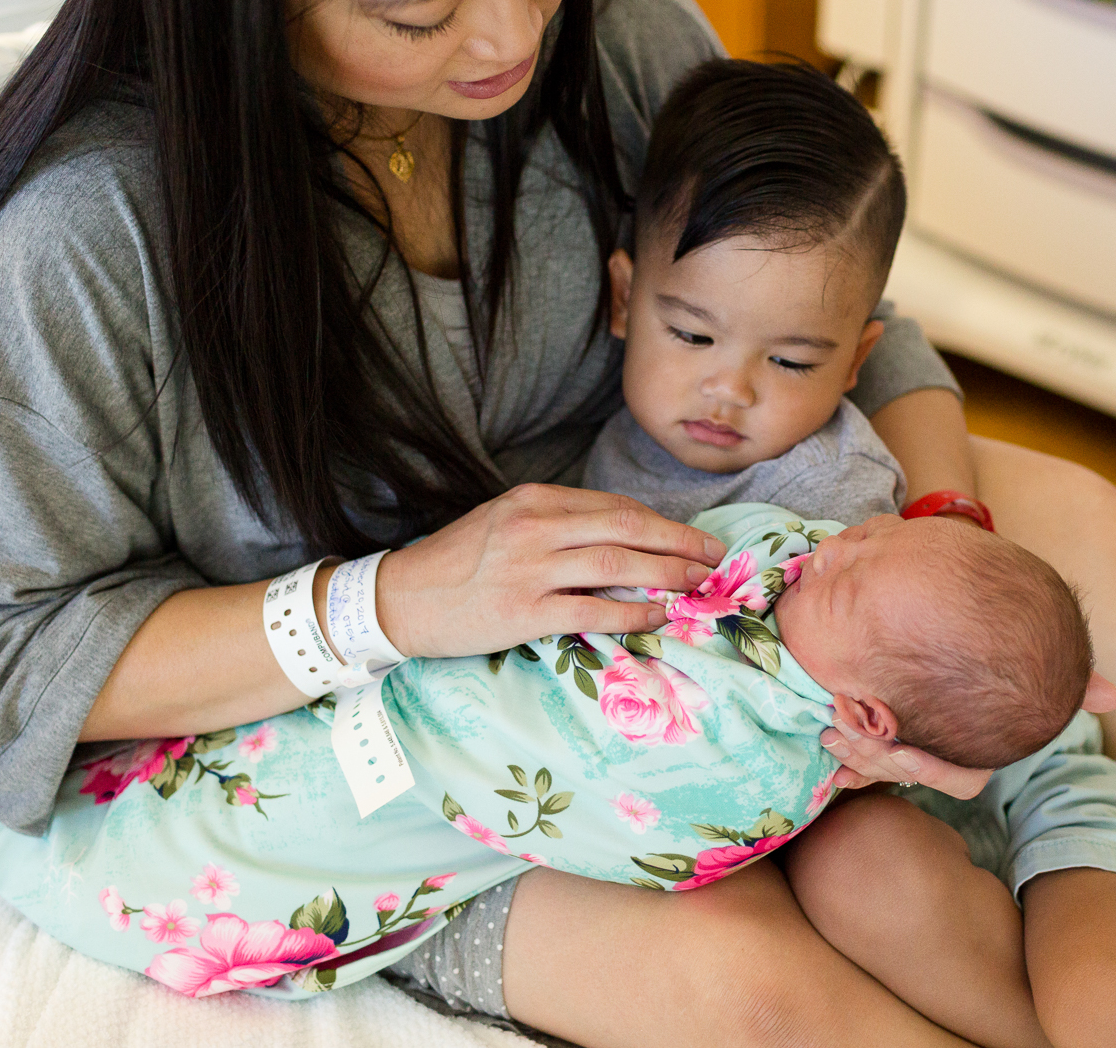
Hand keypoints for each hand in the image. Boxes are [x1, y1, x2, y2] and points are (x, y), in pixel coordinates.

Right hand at [372, 483, 723, 657]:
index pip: (617, 507)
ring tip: (698, 586)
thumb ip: (558, 522)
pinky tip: (659, 615)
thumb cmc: (458, 562)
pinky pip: (593, 609)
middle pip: (628, 528)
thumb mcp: (506, 521)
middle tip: (714, 559)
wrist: (401, 599)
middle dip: (680, 544)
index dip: (664, 524)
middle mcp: (536, 526)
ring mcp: (530, 568)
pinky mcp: (524, 611)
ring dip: (668, 574)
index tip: (693, 538)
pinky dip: (633, 611)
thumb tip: (623, 536)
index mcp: (535, 499)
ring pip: (618, 564)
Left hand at [818, 674, 1115, 798]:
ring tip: (829, 727)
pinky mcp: (879, 744)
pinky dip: (845, 765)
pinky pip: (860, 768)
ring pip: (881, 771)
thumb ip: (1072, 680)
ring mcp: (910, 750)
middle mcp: (943, 754)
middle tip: (844, 729)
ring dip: (855, 755)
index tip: (901, 751)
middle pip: (909, 776)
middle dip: (878, 761)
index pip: (956, 776)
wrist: (946, 637)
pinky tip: (829, 757)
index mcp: (974, 746)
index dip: (927, 770)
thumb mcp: (1034, 665)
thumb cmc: (998, 658)